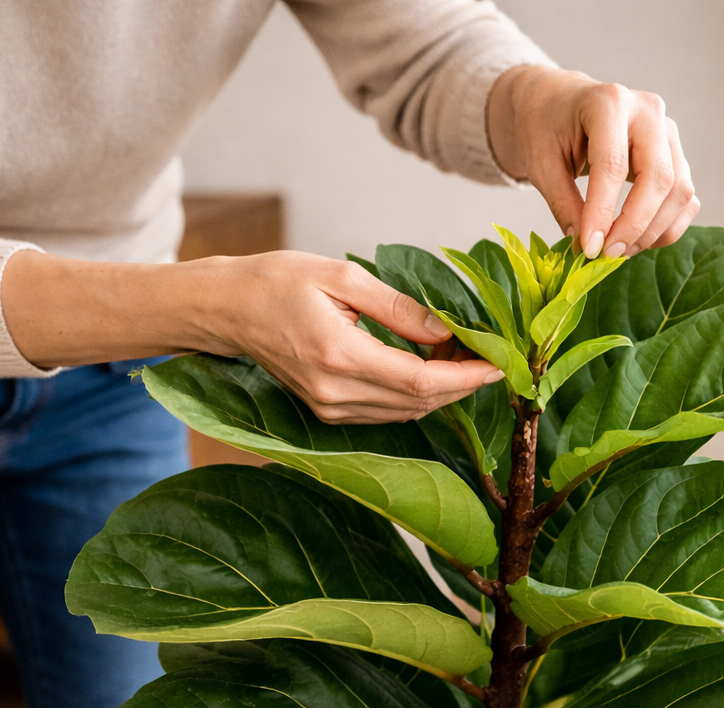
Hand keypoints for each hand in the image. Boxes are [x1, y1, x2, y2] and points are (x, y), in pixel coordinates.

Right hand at [2, 249, 502, 423]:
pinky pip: (385, 413)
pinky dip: (415, 397)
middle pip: (419, 404)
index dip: (465, 377)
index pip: (421, 381)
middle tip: (490, 359)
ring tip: (465, 361)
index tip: (497, 363)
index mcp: (338, 355)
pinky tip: (431, 372)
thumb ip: (400, 308)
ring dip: (441, 393)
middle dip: (461, 385)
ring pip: (405, 413)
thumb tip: (447, 332)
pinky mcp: (326, 411)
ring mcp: (328, 408)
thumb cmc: (276, 281)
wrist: (225, 310)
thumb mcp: (342, 279)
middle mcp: (334, 393)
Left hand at [488, 66, 699, 258]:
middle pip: (659, 177)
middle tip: (607, 254)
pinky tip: (638, 240)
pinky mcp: (675, 153)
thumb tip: (587, 245)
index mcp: (608, 103)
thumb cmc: (546, 128)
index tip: (590, 249)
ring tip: (618, 250)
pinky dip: (667, 226)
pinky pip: (685, 198)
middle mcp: (647, 111)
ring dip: (653, 231)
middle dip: (635, 225)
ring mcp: (667, 132)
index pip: (613, 165)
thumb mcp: (541, 164)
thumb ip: (563, 203)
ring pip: (679, 190)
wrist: (560, 103)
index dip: (602, 213)